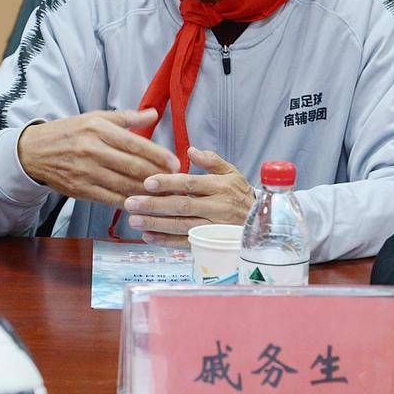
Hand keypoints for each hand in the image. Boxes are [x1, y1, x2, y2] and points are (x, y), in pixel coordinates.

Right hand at [17, 108, 179, 207]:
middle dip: (157, 175)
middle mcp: (91, 149)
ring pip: (123, 185)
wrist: (34, 151)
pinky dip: (127, 202)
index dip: (158, 155)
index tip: (175, 163)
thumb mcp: (96, 118)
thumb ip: (127, 118)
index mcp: (98, 129)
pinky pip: (109, 198)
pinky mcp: (79, 189)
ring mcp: (85, 171)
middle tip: (175, 181)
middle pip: (132, 166)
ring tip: (164, 194)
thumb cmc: (70, 132)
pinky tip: (141, 204)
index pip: (135, 144)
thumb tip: (154, 113)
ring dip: (146, 192)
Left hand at [124, 146, 254, 246]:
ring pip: (182, 226)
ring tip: (134, 220)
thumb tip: (191, 150)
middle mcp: (217, 207)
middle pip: (182, 206)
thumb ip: (211, 161)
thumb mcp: (232, 173)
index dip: (168, 182)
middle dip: (154, 205)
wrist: (263, 224)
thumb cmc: (241, 196)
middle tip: (131, 203)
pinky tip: (149, 237)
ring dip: (156, 224)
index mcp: (220, 187)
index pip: (190, 183)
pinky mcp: (212, 243)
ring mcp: (214, 228)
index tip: (147, 182)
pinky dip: (167, 241)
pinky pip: (187, 243)